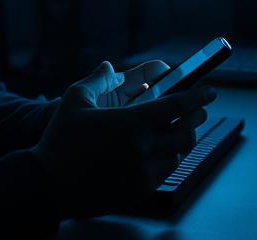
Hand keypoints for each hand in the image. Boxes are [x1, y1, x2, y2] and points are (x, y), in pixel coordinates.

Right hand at [32, 61, 216, 218]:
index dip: (198, 96)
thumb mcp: (74, 101)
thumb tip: (110, 66)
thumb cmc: (59, 141)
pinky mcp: (139, 190)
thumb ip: (97, 79)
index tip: (210, 90)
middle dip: (195, 119)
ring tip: (172, 130)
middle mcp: (142, 148)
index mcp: (129, 123)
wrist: (47, 186)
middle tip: (194, 111)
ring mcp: (142, 172)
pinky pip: (164, 172)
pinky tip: (156, 152)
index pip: (177, 106)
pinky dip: (166, 159)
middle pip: (187, 132)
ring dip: (180, 140)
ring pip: (178, 154)